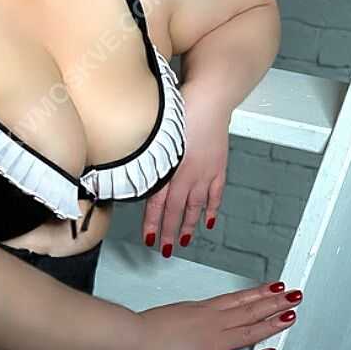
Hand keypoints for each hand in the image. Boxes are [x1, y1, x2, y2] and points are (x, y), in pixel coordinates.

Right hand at [132, 280, 302, 349]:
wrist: (136, 339)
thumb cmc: (145, 328)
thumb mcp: (171, 314)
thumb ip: (187, 319)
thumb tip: (192, 323)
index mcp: (202, 309)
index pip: (238, 298)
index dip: (259, 293)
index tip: (274, 287)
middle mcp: (213, 322)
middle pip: (250, 309)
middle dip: (274, 302)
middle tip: (294, 296)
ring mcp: (214, 341)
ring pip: (251, 329)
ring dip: (273, 321)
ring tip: (291, 315)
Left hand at [143, 80, 229, 255]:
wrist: (208, 99)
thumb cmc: (180, 109)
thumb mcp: (155, 134)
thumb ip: (145, 155)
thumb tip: (132, 168)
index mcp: (168, 167)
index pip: (157, 202)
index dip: (152, 223)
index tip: (148, 239)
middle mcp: (186, 175)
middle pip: (176, 210)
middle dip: (170, 232)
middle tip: (166, 250)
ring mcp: (205, 173)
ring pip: (196, 206)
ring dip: (190, 226)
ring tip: (185, 241)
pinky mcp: (219, 167)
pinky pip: (216, 193)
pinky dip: (212, 208)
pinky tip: (208, 220)